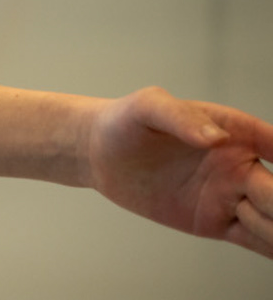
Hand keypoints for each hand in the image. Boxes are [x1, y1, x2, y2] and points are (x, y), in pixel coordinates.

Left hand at [86, 87, 272, 257]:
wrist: (99, 153)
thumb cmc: (126, 121)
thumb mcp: (147, 107)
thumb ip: (180, 116)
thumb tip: (217, 138)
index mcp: (234, 131)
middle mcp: (240, 165)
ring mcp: (231, 196)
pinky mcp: (215, 222)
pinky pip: (255, 240)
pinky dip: (272, 247)